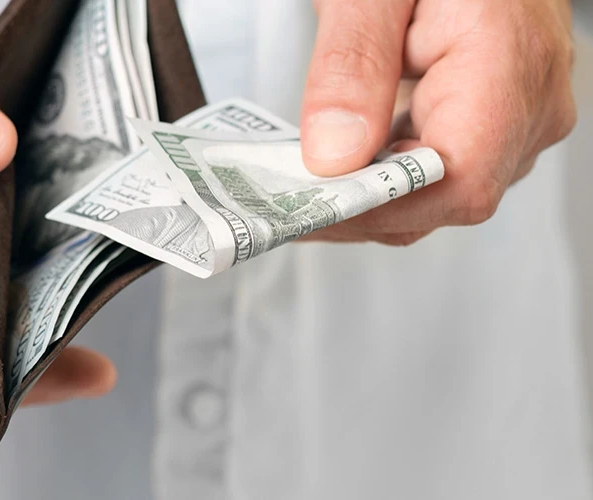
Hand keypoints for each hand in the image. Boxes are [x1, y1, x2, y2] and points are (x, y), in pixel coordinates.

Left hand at [300, 0, 576, 243]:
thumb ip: (353, 64)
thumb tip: (334, 154)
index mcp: (509, 58)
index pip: (457, 179)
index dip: (380, 209)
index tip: (311, 213)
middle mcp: (530, 96)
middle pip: (447, 195)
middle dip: (362, 209)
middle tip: (284, 204)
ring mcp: (522, 107)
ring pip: (445, 189)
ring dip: (371, 195)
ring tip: (303, 186)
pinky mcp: (502, 109)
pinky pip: (446, 162)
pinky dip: (389, 172)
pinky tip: (344, 161)